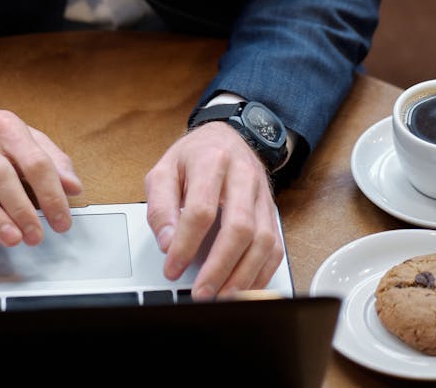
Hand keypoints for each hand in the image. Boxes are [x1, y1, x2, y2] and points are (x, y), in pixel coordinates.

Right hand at [0, 97, 82, 247]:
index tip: (62, 219)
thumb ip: (50, 157)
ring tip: (14, 238)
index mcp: (6, 128)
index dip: (52, 194)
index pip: (35, 162)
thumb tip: (73, 186)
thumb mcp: (19, 133)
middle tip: (37, 235)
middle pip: (3, 177)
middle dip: (23, 210)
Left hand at [145, 121, 282, 300]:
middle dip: (220, 267)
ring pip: (263, 240)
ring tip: (222, 296)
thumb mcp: (165, 170)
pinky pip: (275, 247)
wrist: (227, 137)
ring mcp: (261, 194)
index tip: (172, 268)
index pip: (202, 209)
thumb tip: (168, 244)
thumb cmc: (194, 157)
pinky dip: (262, 273)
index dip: (186, 244)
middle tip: (201, 293)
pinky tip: (243, 287)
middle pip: (239, 227)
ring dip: (243, 275)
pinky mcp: (272, 210)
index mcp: (211, 161)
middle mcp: (242, 176)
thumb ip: (160, 206)